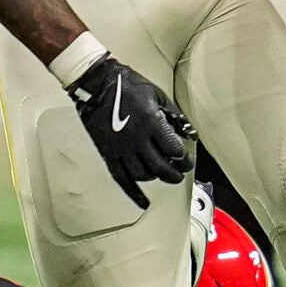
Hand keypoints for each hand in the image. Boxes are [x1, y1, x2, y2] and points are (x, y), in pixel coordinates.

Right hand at [64, 54, 193, 208]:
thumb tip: (189, 132)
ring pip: (143, 175)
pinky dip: (134, 193)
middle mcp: (137, 139)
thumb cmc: (127, 85)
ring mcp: (121, 149)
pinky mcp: (109, 153)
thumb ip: (174, 115)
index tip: (185, 156)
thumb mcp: (156, 94)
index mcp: (151, 123)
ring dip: (157, 178)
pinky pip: (122, 178)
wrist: (96, 84)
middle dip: (175, 173)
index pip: (174, 150)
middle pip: (161, 167)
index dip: (183, 156)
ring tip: (163, 175)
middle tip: (180, 172)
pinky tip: (143, 202)